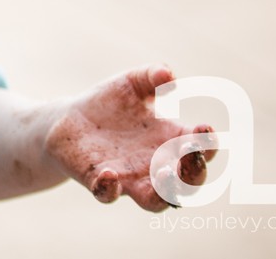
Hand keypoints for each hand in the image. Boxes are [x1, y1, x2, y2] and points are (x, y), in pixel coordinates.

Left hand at [44, 64, 214, 210]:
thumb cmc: (111, 102)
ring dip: (163, 192)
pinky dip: (109, 189)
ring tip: (163, 174)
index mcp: (171, 140)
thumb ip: (150, 76)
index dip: (207, 143)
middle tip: (190, 156)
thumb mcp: (131, 83)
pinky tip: (109, 174)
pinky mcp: (98, 182)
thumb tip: (168, 73)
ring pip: (155, 201)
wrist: (68, 119)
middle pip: (187, 183)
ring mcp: (129, 178)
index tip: (204, 129)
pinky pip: (107, 195)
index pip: (200, 148)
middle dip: (193, 173)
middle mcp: (156, 166)